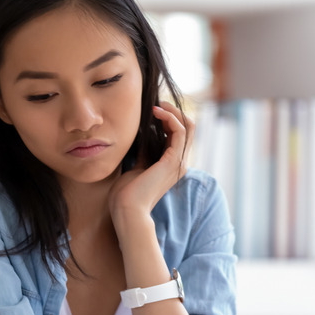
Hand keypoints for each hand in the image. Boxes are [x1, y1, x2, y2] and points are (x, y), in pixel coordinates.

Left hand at [108, 101, 194, 229]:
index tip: (153, 109)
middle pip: (188, 128)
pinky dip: (170, 118)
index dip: (169, 119)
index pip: (179, 135)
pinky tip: (155, 113)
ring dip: (173, 111)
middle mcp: (179, 163)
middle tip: (158, 103)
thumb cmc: (126, 195)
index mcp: (171, 165)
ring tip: (157, 105)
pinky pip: (179, 131)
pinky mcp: (173, 161)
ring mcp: (178, 162)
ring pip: (187, 126)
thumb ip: (143, 154)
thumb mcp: (136, 167)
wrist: (127, 212)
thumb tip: (140, 137)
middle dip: (174, 112)